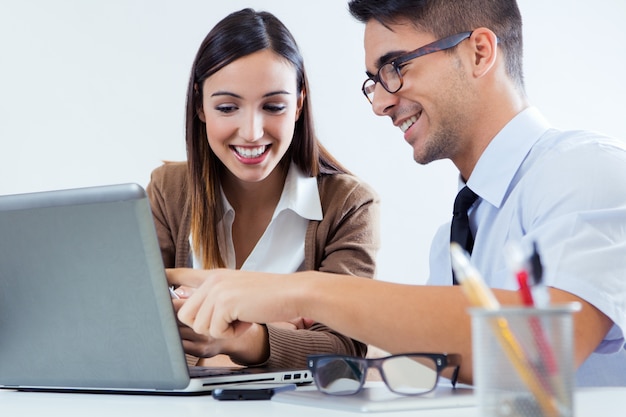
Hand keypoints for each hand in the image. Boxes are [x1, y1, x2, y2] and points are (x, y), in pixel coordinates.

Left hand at [167, 268, 282, 363]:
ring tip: (242, 317)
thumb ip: (217, 297)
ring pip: (200, 325)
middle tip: (231, 319)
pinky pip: (216, 330)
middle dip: (207, 325)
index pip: (184, 275)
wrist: (292, 293)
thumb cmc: (270, 296)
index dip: (166, 278)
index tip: (152, 277)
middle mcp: (213, 280)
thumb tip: (191, 309)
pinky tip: (247, 319)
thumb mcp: (239, 292)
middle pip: (186, 315)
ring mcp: (217, 290)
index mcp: (216, 276)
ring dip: (222, 329)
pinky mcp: (224, 302)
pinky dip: (232, 332)